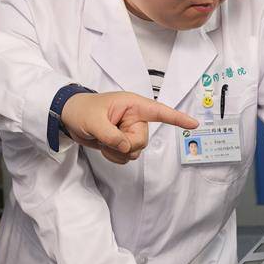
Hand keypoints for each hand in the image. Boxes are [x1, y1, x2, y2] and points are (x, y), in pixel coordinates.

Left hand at [61, 92, 197, 163]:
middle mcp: (135, 118)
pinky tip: (104, 146)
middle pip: (143, 140)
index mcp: (132, 105)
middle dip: (125, 144)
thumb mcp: (93, 121)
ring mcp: (129, 131)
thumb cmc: (82, 110)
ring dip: (117, 151)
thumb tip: (127, 147)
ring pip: (135, 151)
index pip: (159, 111)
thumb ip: (111, 135)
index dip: (177, 118)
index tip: (194, 124)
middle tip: (107, 136)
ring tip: (103, 139)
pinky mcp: (123, 142)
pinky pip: (126, 157)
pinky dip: (114, 156)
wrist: (69, 118)